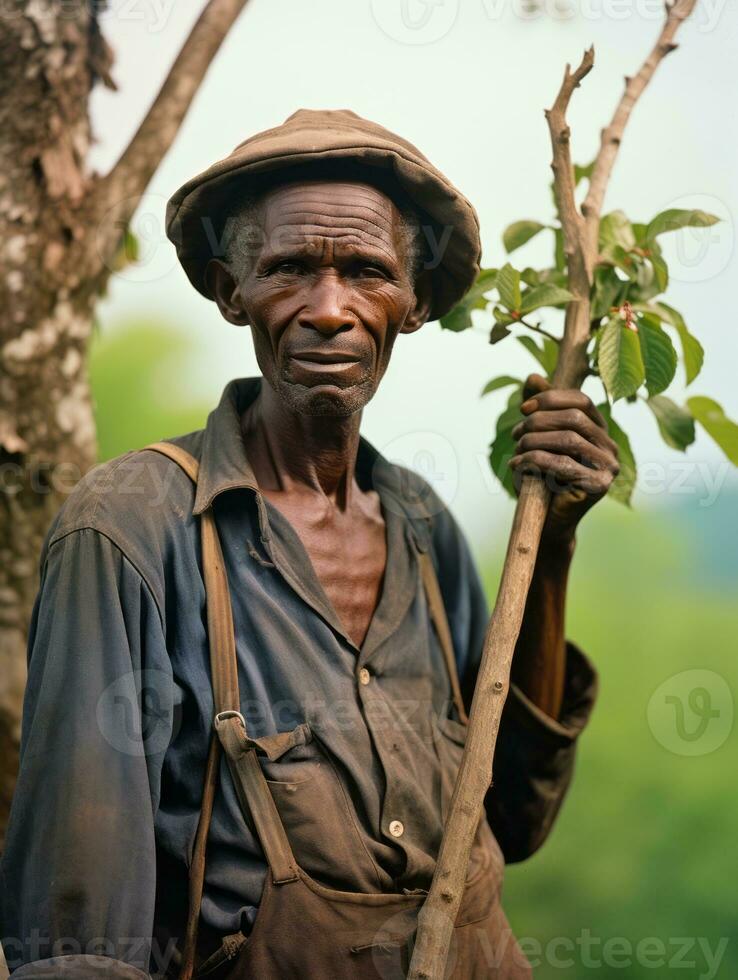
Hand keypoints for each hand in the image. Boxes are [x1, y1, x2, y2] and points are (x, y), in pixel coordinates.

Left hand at [509, 374, 619, 541]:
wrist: (550, 520)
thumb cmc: (544, 477)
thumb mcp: (539, 438)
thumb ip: (539, 408)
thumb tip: (533, 377)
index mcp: (599, 430)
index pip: (580, 400)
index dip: (550, 399)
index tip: (523, 409)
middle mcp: (609, 447)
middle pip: (573, 419)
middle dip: (538, 422)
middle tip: (515, 434)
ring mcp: (609, 468)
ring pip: (567, 440)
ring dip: (533, 441)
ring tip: (516, 450)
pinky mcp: (599, 487)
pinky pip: (561, 464)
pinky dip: (533, 461)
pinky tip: (517, 465)